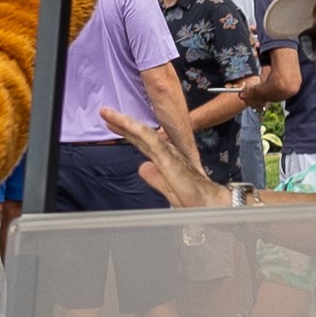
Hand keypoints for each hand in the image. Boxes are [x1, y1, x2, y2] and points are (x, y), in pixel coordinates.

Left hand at [97, 105, 224, 206]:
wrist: (210, 203)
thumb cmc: (195, 198)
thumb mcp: (168, 189)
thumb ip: (155, 178)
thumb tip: (142, 167)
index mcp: (164, 159)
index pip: (142, 142)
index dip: (127, 132)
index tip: (112, 125)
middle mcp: (165, 152)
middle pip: (139, 134)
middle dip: (121, 123)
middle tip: (105, 112)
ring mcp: (167, 153)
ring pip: (142, 133)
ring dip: (124, 122)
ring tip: (107, 112)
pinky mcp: (168, 158)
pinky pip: (151, 139)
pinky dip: (136, 130)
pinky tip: (125, 123)